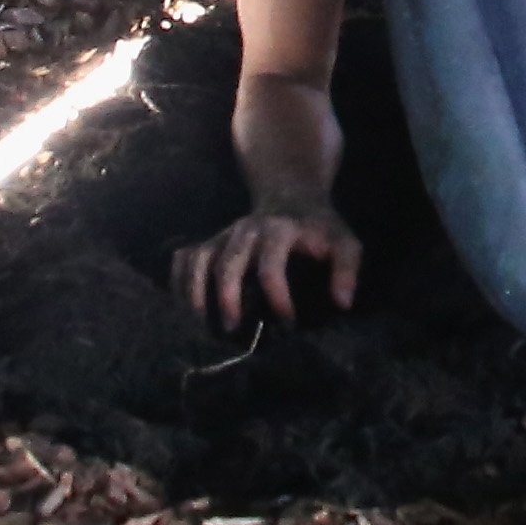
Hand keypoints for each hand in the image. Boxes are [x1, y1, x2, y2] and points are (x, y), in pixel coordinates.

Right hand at [171, 202, 363, 328]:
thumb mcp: (344, 241)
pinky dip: (178, 281)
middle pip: (227, 262)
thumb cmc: (320, 228)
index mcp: (279, 229)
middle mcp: (246, 229)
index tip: (287, 323)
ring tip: (198, 325)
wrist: (292, 195)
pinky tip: (180, 308)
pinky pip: (185, 257)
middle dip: (227, 297)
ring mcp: (224, 234)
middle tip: (233, 330)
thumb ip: (347, 269)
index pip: (271, 264)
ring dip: (194, 292)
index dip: (277, 296)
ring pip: (199, 259)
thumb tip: (342, 303)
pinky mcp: (211, 242)